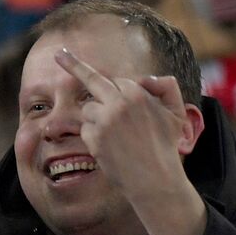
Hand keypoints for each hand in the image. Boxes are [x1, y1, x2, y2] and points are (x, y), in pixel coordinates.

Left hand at [54, 49, 206, 234]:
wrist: (155, 179)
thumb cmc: (167, 147)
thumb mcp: (177, 114)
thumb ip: (167, 88)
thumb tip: (147, 77)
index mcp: (139, 93)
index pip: (120, 81)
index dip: (119, 90)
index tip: (85, 63)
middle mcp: (119, 102)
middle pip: (93, 80)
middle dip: (74, 65)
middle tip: (58, 55)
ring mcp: (104, 120)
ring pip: (89, 109)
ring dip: (97, 119)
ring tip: (117, 138)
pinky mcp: (93, 137)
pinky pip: (86, 128)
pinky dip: (95, 136)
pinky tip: (110, 148)